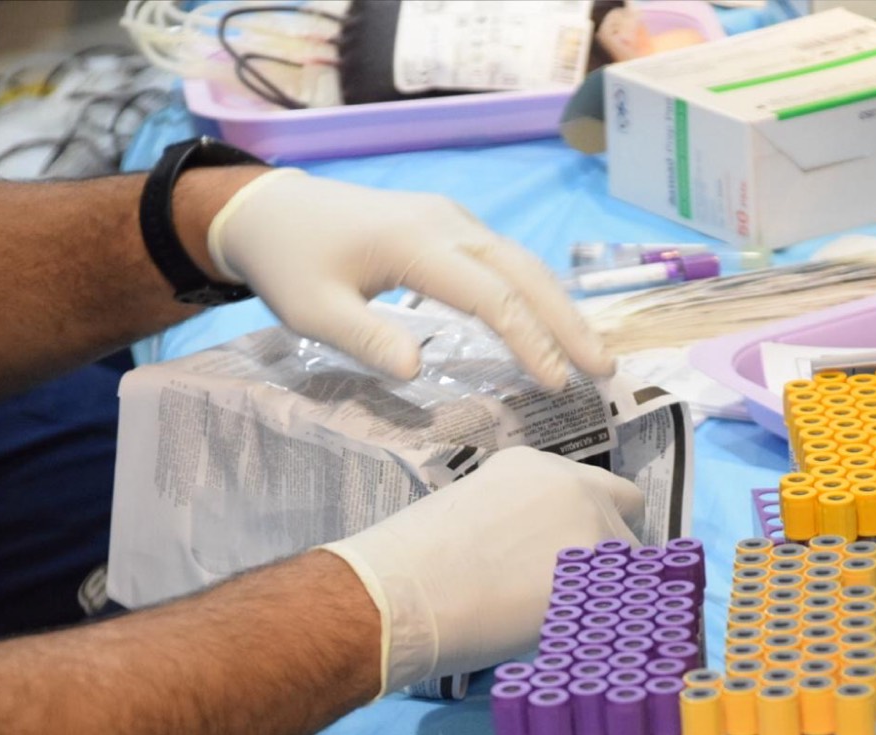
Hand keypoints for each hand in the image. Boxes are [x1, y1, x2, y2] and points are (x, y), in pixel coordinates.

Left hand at [206, 169, 614, 388]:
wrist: (270, 209)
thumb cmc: (289, 263)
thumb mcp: (311, 308)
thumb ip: (363, 337)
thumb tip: (416, 371)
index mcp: (415, 242)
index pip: (490, 295)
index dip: (529, 340)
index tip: (555, 383)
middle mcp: (447, 222)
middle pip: (523, 272)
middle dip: (568, 321)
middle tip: (605, 369)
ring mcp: (451, 218)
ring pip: (522, 261)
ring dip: (560, 306)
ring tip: (593, 352)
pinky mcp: (448, 224)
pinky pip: (506, 257)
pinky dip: (536, 291)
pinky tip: (552, 320)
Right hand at [321, 446, 643, 694]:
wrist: (406, 591)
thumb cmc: (416, 561)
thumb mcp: (473, 511)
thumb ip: (517, 519)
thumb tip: (537, 554)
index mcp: (535, 465)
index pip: (588, 486)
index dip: (583, 519)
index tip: (570, 549)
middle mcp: (574, 485)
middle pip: (628, 507)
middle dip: (614, 539)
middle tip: (586, 579)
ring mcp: (594, 525)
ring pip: (633, 558)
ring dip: (613, 582)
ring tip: (574, 616)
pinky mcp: (603, 574)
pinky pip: (630, 598)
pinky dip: (614, 616)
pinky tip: (580, 634)